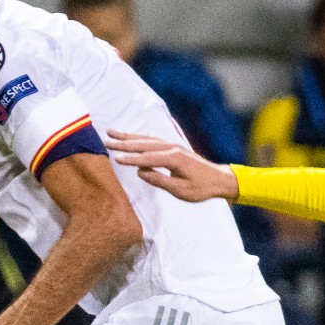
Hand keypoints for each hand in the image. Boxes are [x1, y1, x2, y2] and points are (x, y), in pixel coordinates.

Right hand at [106, 130, 238, 202]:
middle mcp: (172, 148)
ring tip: (111, 133)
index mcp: (174, 159)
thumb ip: (160, 181)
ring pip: (146, 139)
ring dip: (128, 136)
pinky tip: (129, 137)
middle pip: (144, 144)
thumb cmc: (201, 188)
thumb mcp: (181, 190)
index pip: (148, 158)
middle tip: (106, 141)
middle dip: (124, 143)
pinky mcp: (173, 148)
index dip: (131, 159)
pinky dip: (139, 137)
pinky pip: (152, 140)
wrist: (219, 179)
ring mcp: (172, 146)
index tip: (115, 159)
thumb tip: (141, 172)